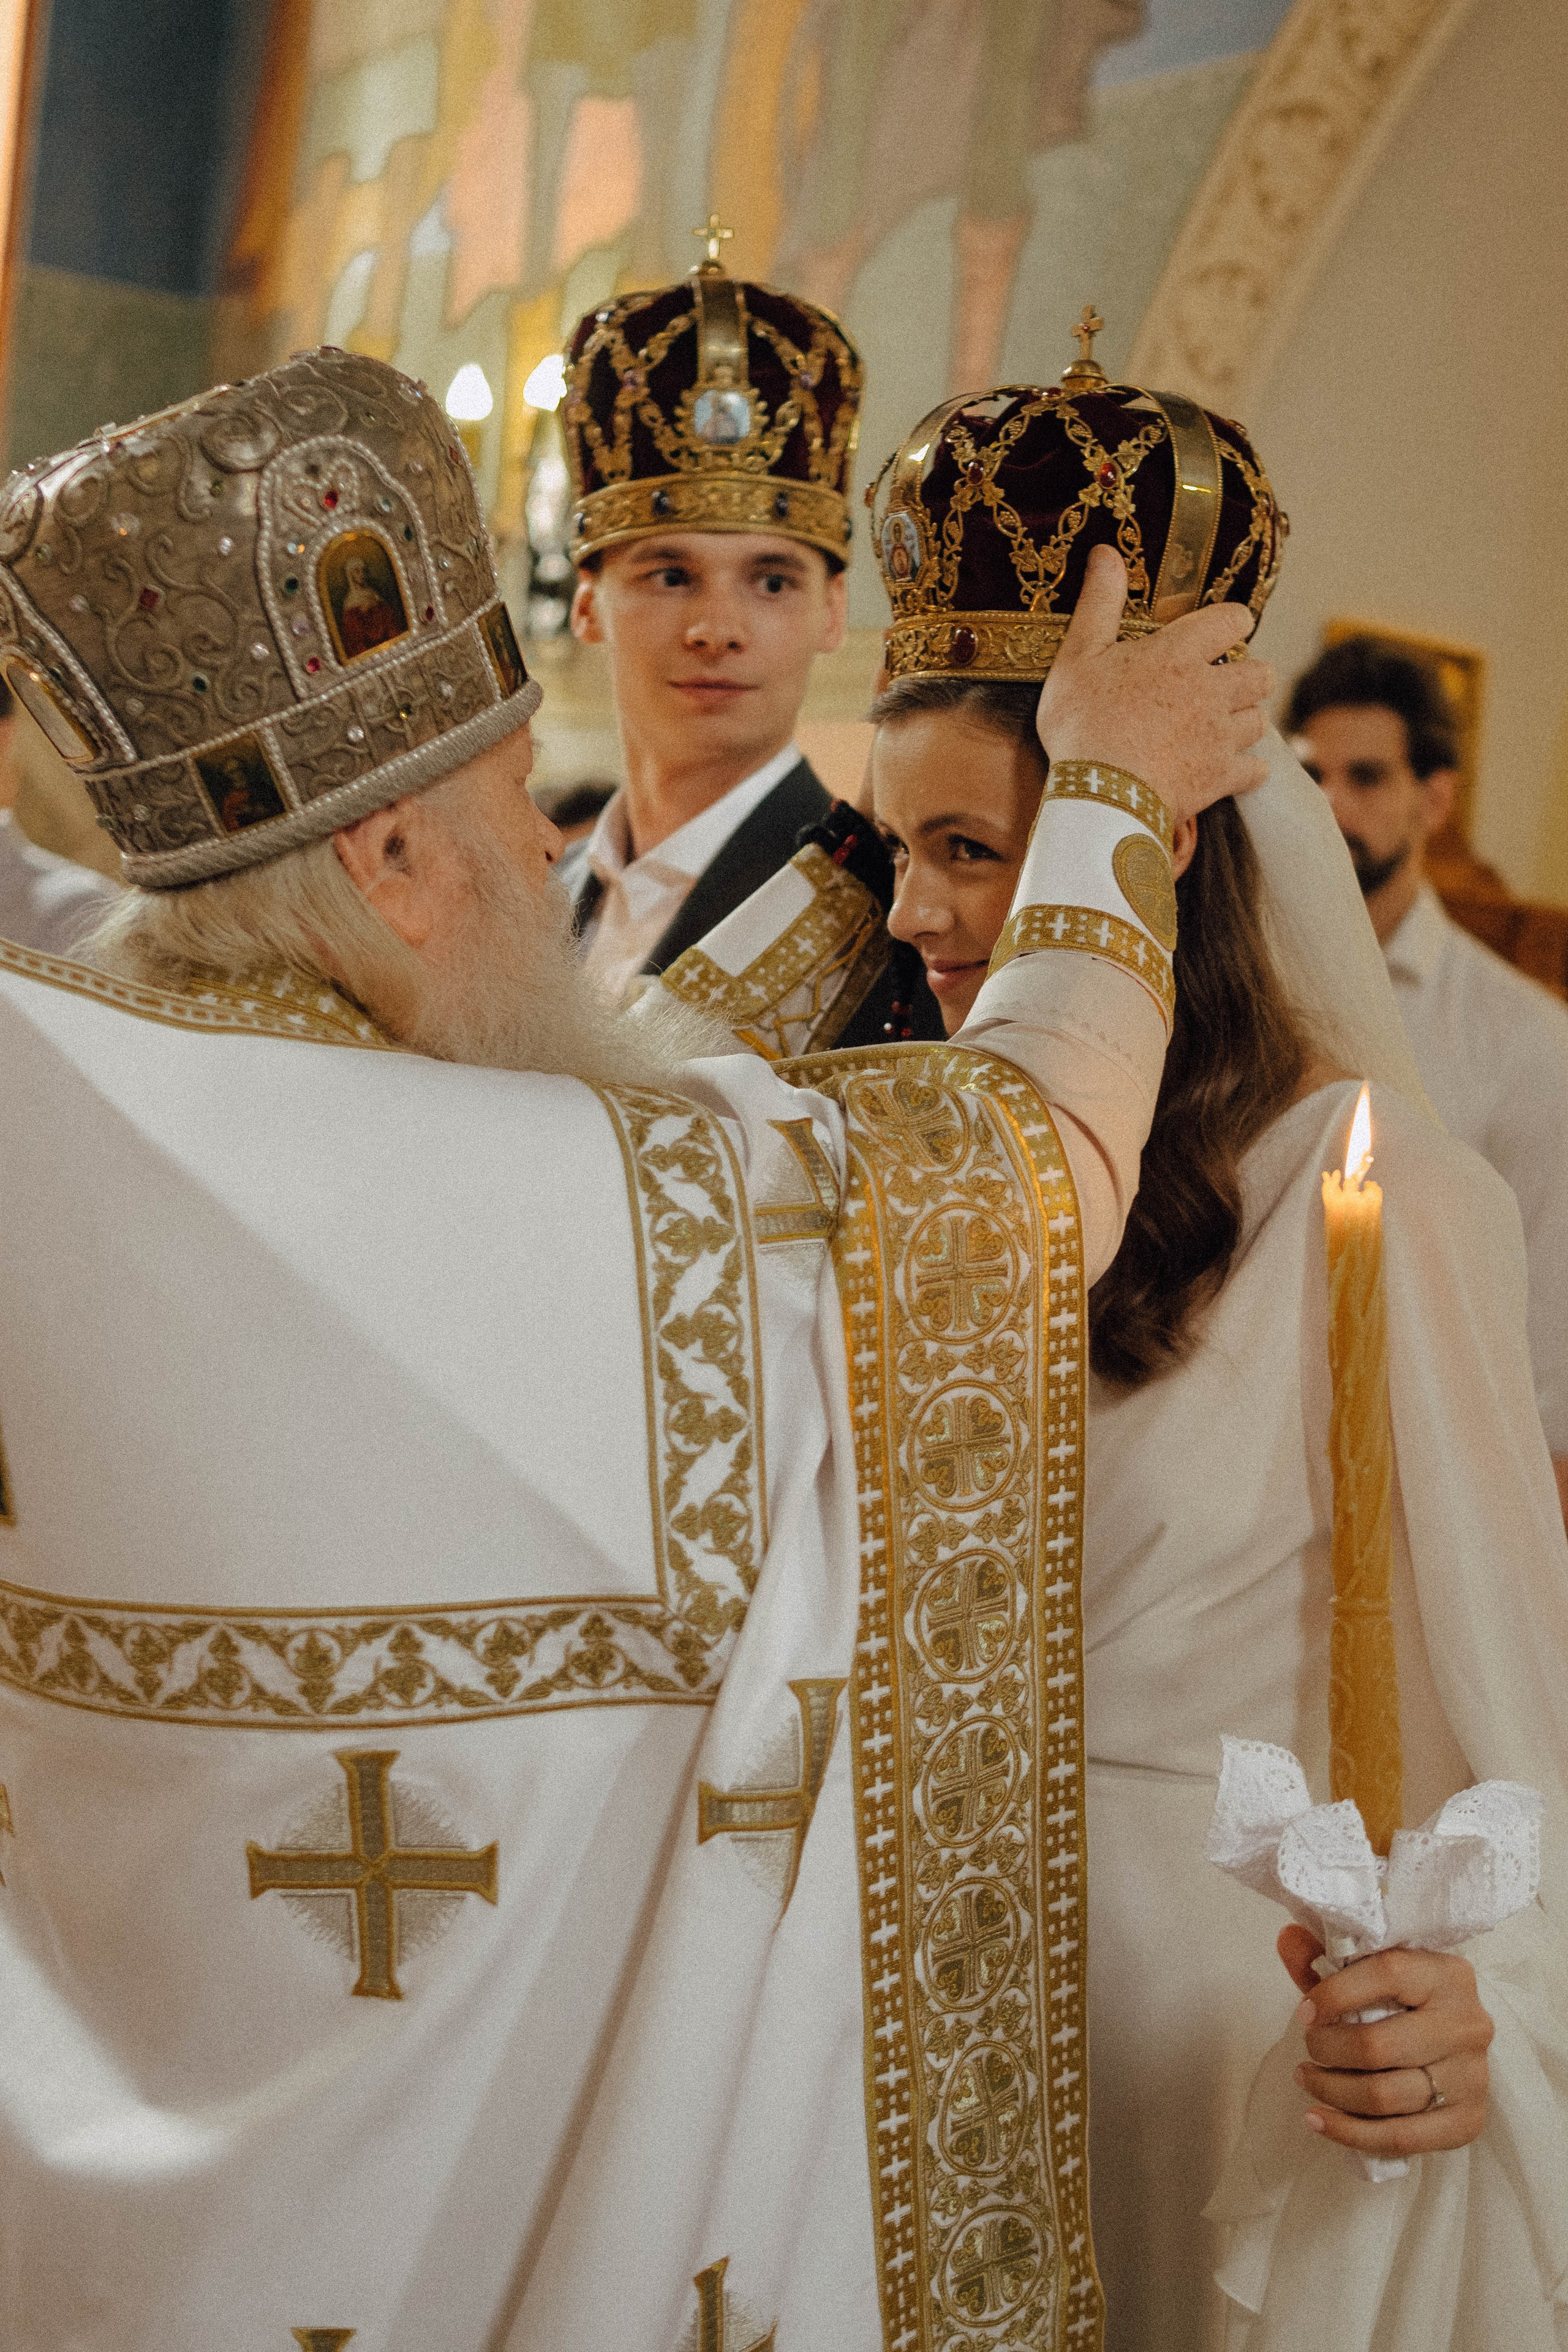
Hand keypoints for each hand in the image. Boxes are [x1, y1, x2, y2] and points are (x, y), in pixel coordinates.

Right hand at [1036, 543, 1271, 822]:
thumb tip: (1106, 553)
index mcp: (1179, 654)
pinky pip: (1256, 770)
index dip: (1233, 622)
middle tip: (1219, 686)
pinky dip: (1247, 769)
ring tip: (1219, 727)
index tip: (1221, 631)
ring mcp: (1221, 737)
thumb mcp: (1077, 658)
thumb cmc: (1082, 726)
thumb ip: (1098, 605)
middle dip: (1248, 676)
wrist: (1099, 795)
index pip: (1233, 620)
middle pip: (1261, 673)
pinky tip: (1227, 768)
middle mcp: (1211, 691)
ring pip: (1260, 720)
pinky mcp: (1221, 778)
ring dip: (1245, 721)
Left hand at [1278, 1925, 1493, 2155]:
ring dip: (1332, 2091)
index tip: (1304, 2012)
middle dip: (1327, 2050)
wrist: (1453, 2040)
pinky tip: (1318, 2120)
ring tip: (1307, 2079)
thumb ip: (1324, 1957)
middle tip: (1307, 2048)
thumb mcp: (1367, 1971)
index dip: (1334, 1993)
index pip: (1387, 1974)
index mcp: (1447, 1974)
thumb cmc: (1403, 2000)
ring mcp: (1473, 2077)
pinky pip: (1402, 2138)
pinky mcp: (1468, 2121)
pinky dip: (1350, 2133)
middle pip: (1378, 2046)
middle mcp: (1468, 2024)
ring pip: (1385, 2096)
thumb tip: (1287, 1939)